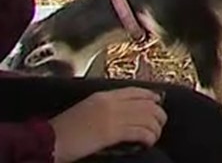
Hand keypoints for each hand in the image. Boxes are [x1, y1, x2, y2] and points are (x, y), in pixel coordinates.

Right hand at [50, 88, 165, 162]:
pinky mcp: (113, 132)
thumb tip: (121, 113)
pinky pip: (141, 131)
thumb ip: (103, 108)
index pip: (135, 91)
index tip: (158, 102)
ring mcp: (113, 117)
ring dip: (155, 128)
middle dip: (158, 114)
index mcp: (102, 96)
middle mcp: (111, 103)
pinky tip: (147, 143)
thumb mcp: (85, 110)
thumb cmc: (63, 129)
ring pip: (147, 118)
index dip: (150, 96)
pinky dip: (148, 137)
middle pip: (146, 104)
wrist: (48, 140)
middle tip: (159, 124)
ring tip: (153, 136)